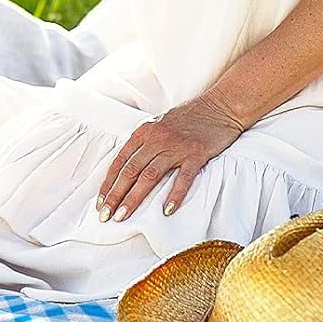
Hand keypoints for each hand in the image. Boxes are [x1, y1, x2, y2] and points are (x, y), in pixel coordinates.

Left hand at [97, 91, 245, 222]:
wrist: (222, 104)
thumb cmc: (191, 115)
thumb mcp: (160, 124)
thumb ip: (145, 142)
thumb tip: (129, 166)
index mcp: (144, 132)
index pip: (120, 161)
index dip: (108, 183)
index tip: (100, 202)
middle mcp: (156, 139)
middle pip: (130, 171)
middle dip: (115, 195)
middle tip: (105, 215)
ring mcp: (176, 147)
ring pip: (149, 176)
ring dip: (134, 198)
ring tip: (124, 216)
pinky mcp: (196, 154)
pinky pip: (183, 178)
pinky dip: (174, 195)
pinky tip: (166, 210)